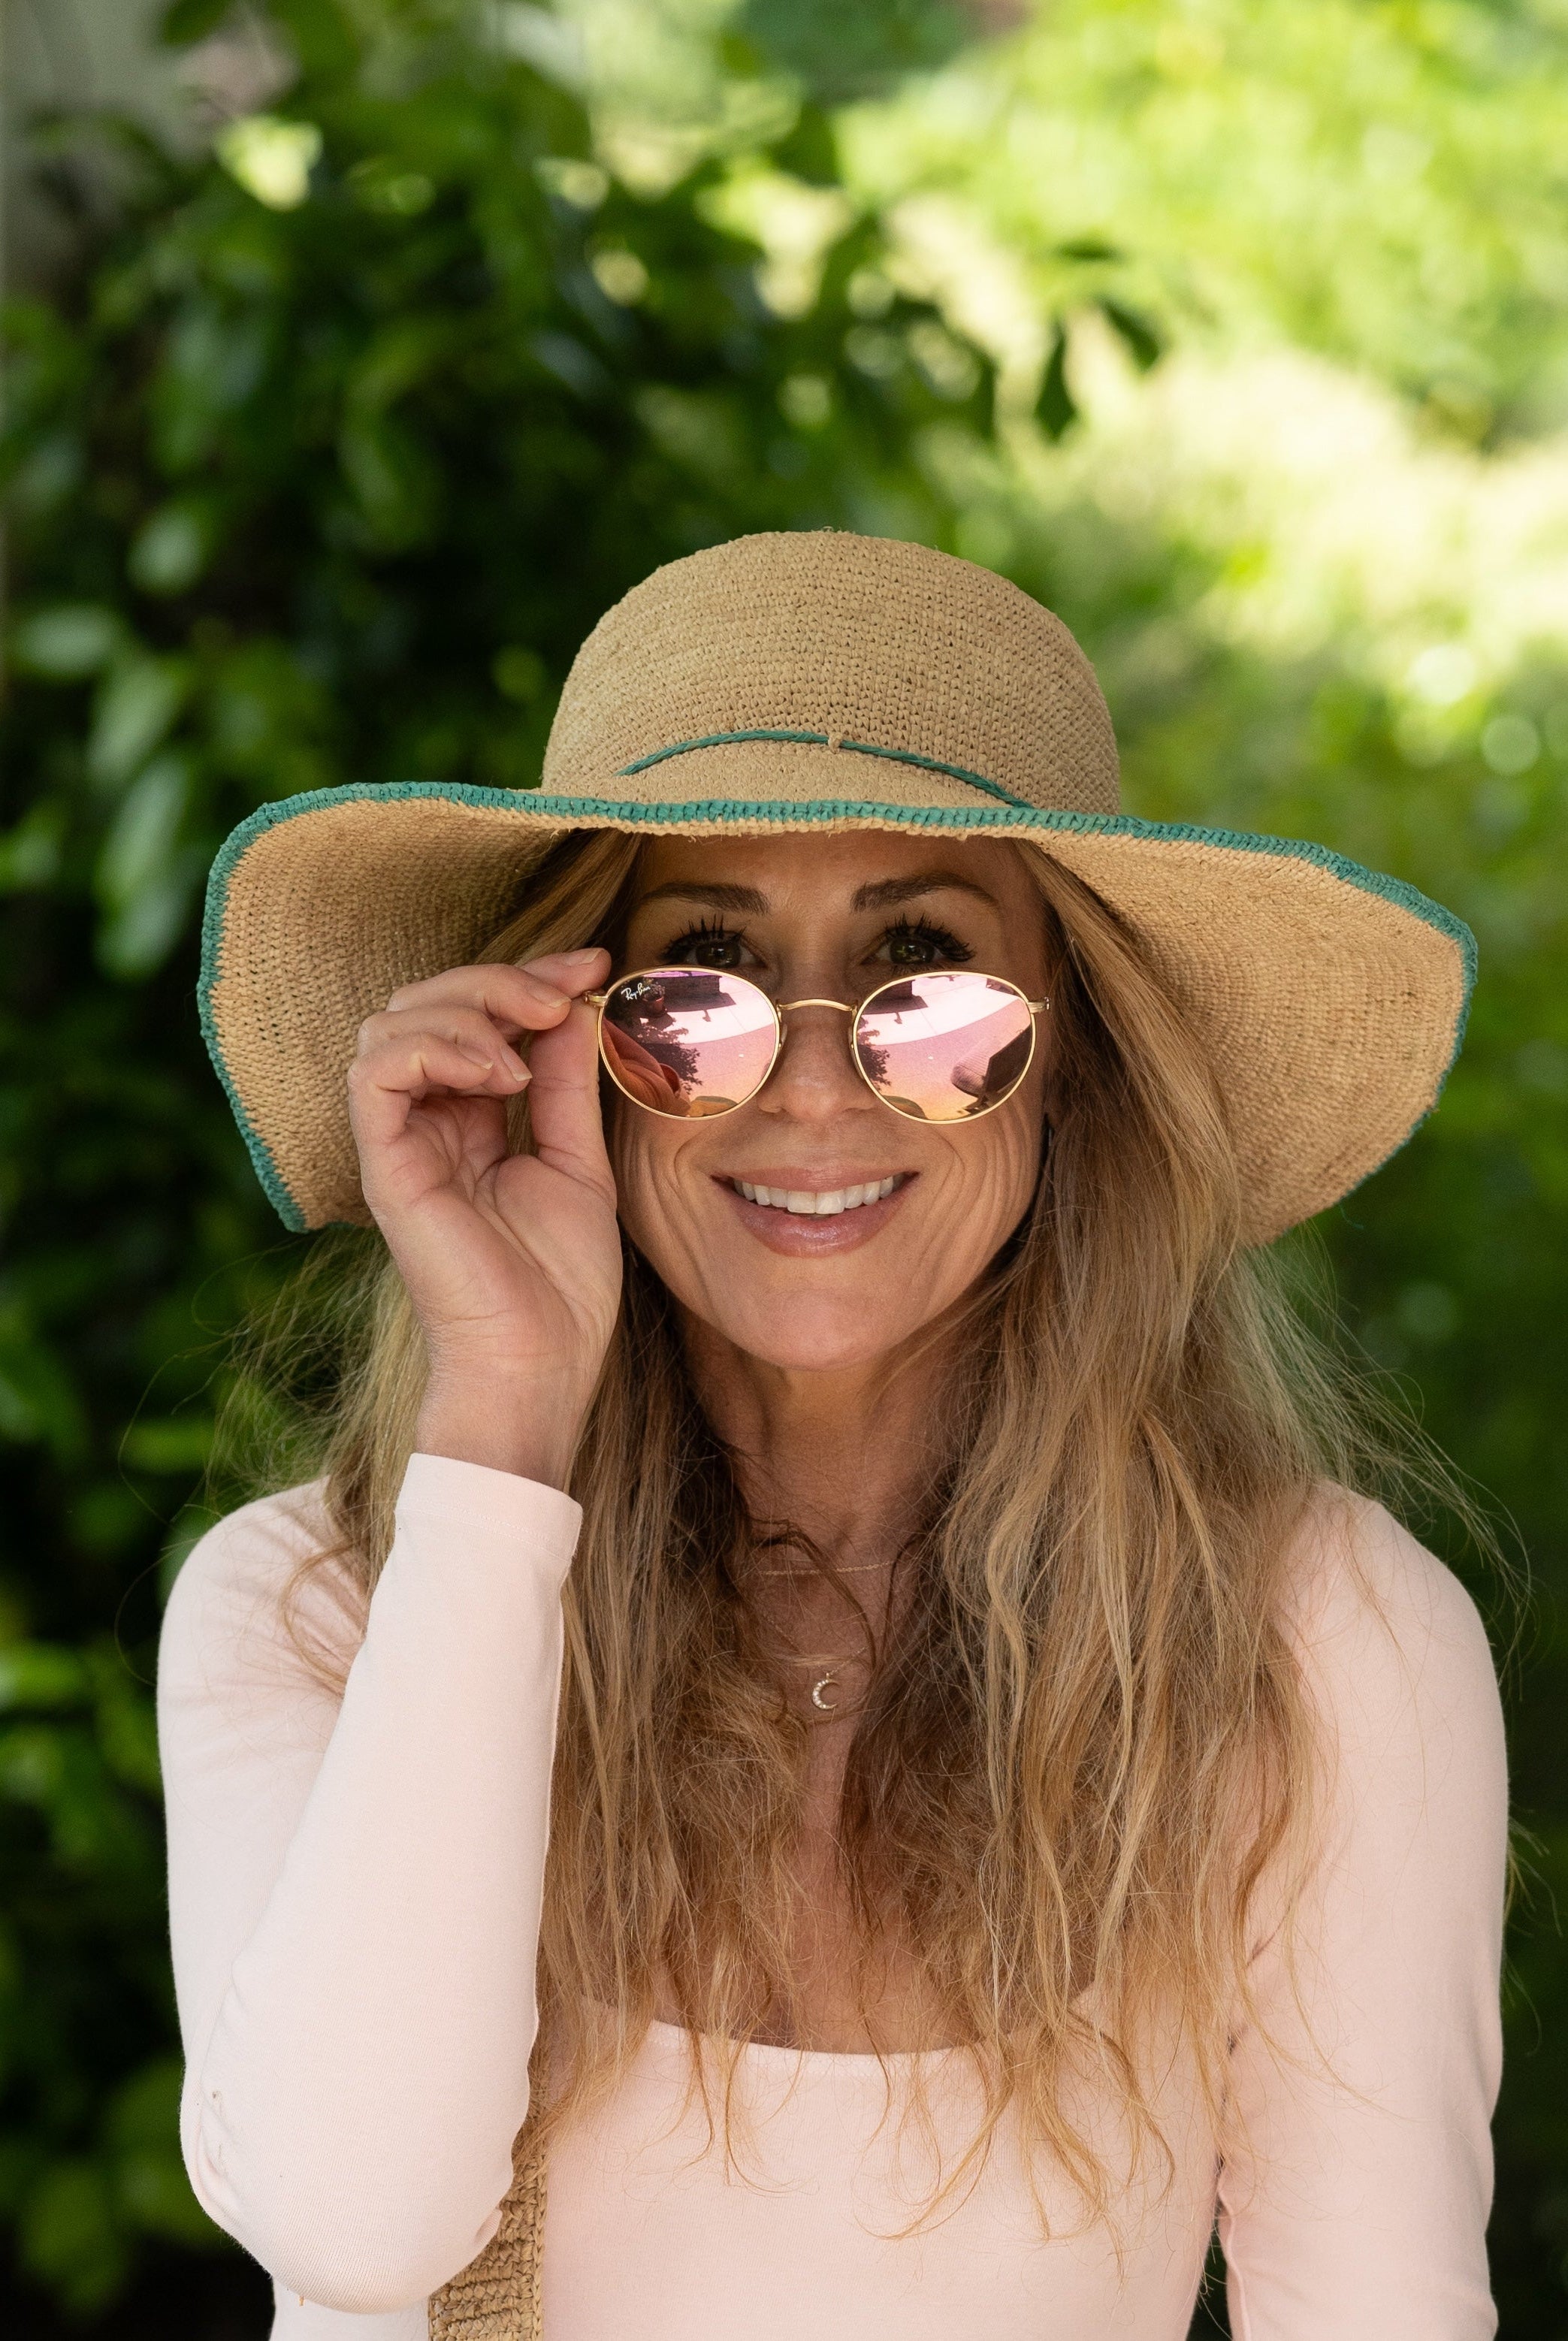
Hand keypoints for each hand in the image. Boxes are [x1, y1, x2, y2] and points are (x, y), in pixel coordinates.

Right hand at [346, 948, 618, 1487]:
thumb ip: (566, 1083)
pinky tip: (496, 1076)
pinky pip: (375, 1071)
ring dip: (465, 1009)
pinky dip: (435, 1049)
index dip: (529, 976)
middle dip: (498, 980)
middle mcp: (425, 1123)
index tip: (592, 965)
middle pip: (426, 1002)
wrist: (539, 1363)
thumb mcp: (579, 1160)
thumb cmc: (561, 1286)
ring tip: (523, 1049)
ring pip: (392, 1022)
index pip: (476, 1016)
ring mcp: (400, 1143)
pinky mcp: (384, 1166)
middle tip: (559, 997)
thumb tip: (574, 1004)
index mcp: (468, 1120)